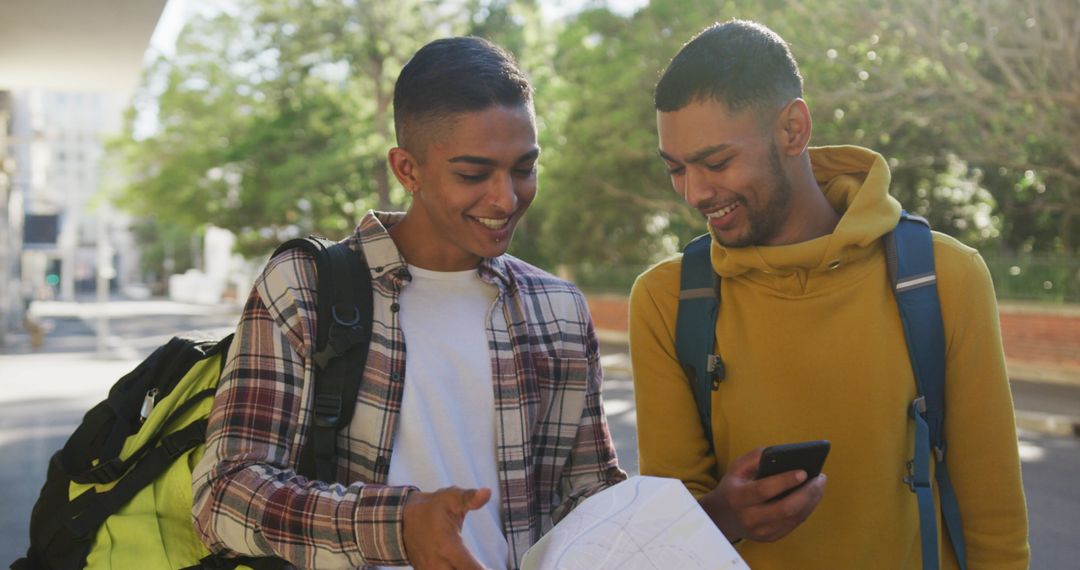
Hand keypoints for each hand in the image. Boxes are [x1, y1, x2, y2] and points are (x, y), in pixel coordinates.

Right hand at [402, 486, 490, 569]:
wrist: (403, 519)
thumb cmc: (432, 507)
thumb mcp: (450, 497)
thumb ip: (469, 498)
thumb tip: (487, 492)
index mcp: (448, 546)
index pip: (471, 568)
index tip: (493, 568)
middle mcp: (438, 563)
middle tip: (485, 565)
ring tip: (474, 564)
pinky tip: (462, 566)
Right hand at [699, 447, 825, 542]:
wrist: (722, 517)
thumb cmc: (733, 487)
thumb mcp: (736, 468)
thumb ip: (755, 458)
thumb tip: (781, 453)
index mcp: (738, 498)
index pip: (764, 490)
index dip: (785, 481)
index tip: (803, 472)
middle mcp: (749, 518)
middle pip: (785, 509)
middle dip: (807, 493)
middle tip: (819, 478)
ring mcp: (761, 532)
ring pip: (794, 518)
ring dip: (812, 501)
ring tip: (820, 484)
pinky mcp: (771, 538)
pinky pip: (795, 524)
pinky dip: (807, 509)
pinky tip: (813, 496)